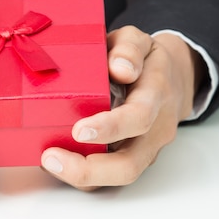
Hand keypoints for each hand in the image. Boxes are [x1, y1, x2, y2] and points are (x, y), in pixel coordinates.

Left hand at [41, 26, 205, 190]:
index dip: (110, 127)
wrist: (171, 79)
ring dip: (82, 177)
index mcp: (157, 95)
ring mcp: (146, 149)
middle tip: (51, 158)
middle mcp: (155, 129)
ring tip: (47, 161)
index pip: (139, 117)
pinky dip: (83, 174)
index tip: (79, 130)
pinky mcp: (133, 158)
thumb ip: (129, 48)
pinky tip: (57, 161)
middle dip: (89, 170)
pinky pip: (109, 174)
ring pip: (117, 177)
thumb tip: (121, 68)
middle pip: (129, 165)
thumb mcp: (138, 41)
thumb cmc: (145, 60)